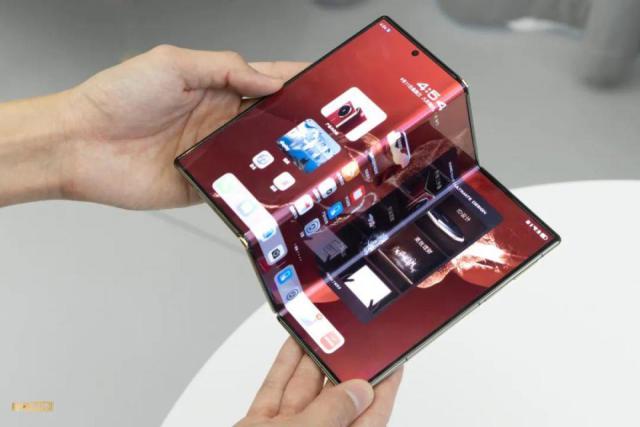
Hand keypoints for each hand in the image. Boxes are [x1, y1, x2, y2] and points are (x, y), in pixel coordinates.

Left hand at [58, 46, 306, 208]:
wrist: (80, 144)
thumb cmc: (116, 98)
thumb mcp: (172, 64)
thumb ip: (224, 68)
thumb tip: (268, 80)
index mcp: (215, 86)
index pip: (266, 80)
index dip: (296, 80)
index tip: (325, 83)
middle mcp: (219, 120)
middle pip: (271, 120)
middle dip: (300, 121)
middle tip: (330, 126)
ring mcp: (214, 153)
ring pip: (262, 155)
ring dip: (285, 156)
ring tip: (316, 156)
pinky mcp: (205, 184)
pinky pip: (240, 187)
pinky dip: (259, 188)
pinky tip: (279, 187)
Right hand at [235, 338, 402, 426]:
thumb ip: (332, 416)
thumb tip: (358, 392)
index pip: (370, 417)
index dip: (384, 387)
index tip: (393, 359)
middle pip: (338, 399)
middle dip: (343, 364)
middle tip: (352, 335)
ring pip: (305, 391)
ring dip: (312, 360)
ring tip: (324, 331)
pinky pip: (276, 392)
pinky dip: (284, 367)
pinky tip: (293, 347)